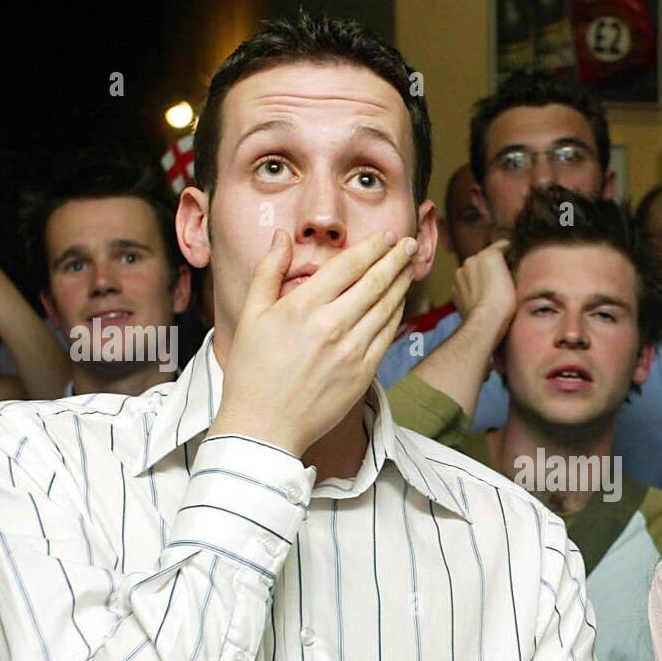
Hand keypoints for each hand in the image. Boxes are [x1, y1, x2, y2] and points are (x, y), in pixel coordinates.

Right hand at [211, 227, 418, 456]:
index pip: (349, 265)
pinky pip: (387, 336)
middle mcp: (332, 325)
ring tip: (411, 267)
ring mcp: (351, 351)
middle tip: (411, 243)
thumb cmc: (252, 370)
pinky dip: (397, 314)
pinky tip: (400, 302)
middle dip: (397, 258)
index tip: (388, 236)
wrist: (265, 425)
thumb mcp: (250, 315)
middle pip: (375, 282)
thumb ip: (267, 271)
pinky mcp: (363, 373)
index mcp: (303, 306)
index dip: (373, 247)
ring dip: (402, 283)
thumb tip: (281, 235)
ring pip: (387, 307)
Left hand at [452, 238, 514, 336]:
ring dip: (478, 278)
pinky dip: (470, 289)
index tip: (512, 260)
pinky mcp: (454, 289)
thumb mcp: (515, 279)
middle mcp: (471, 260)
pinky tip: (479, 299)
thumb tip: (507, 263)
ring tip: (489, 293)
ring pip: (472, 272)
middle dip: (491, 267)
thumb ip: (510, 265)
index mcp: (488, 254)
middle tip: (501, 281)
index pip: (501, 246)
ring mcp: (460, 275)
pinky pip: (464, 285)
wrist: (484, 322)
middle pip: (484, 259)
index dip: (509, 253)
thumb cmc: (502, 303)